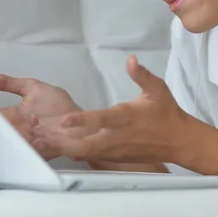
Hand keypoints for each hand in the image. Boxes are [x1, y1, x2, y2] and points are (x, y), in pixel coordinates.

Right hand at [0, 70, 82, 159]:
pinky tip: (36, 139)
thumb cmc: (57, 105)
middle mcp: (19, 132)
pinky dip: (35, 146)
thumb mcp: (31, 87)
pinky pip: (36, 151)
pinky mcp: (46, 151)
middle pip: (1, 134)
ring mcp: (31, 142)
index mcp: (13, 117)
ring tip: (11, 132)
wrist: (81, 119)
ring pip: (16, 143)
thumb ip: (8, 83)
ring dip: (14, 138)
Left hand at [31, 55, 193, 164]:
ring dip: (64, 147)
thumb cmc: (166, 112)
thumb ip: (142, 75)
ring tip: (40, 142)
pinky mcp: (114, 157)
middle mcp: (118, 136)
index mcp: (127, 117)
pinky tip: (56, 147)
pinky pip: (90, 156)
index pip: (102, 120)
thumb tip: (130, 59)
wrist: (178, 141)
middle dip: (63, 142)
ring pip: (86, 153)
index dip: (82, 120)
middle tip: (39, 137)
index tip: (64, 120)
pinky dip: (73, 152)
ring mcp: (115, 150)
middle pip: (87, 144)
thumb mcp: (157, 89)